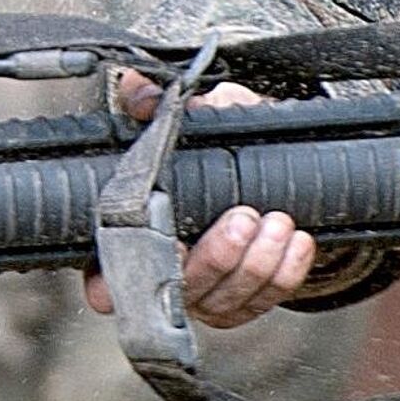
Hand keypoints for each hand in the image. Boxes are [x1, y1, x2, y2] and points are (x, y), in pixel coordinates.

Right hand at [83, 71, 317, 329]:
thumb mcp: (188, 115)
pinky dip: (284, 272)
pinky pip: (263, 299)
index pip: (104, 278)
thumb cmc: (211, 144)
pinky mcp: (241, 304)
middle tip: (243, 216)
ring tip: (278, 221)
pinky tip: (295, 241)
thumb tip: (141, 96)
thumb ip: (153, 102)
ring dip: (257, 262)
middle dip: (217, 257)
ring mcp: (202, 295)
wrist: (265, 169)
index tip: (165, 246)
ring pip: (225, 298)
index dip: (118, 278)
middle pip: (179, 288)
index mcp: (129, 236)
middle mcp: (161, 274)